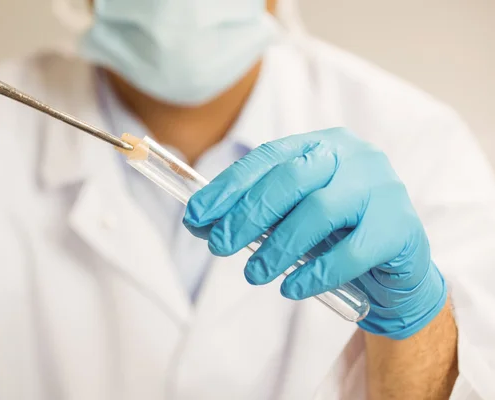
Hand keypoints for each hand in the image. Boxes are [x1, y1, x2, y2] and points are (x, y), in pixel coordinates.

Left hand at [183, 128, 446, 338]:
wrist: (396, 267)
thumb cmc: (336, 234)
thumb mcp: (293, 215)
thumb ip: (255, 213)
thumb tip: (199, 222)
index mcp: (323, 145)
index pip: (268, 158)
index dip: (229, 186)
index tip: (196, 213)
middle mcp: (354, 157)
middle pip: (291, 178)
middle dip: (248, 214)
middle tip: (219, 246)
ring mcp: (381, 188)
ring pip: (319, 211)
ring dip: (278, 247)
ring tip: (253, 273)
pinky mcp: (399, 228)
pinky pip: (351, 252)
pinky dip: (316, 273)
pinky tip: (292, 287)